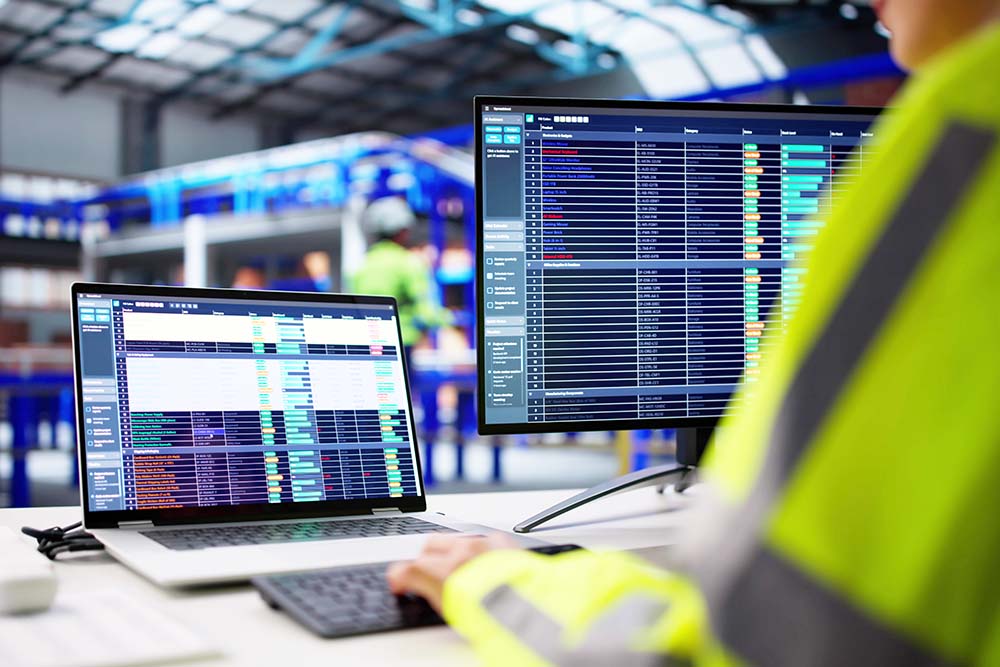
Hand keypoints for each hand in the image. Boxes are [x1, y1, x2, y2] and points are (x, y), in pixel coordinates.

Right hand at [386, 533, 519, 611]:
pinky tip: (482, 564)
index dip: (399, 578)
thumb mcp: (451, 614)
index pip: (407, 568)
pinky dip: (478, 549)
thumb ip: (432, 594)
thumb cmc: (494, 617)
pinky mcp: (501, 542)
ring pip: (455, 539)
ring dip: (451, 552)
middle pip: (429, 545)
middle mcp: (461, 553)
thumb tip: (421, 589)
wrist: (528, 608)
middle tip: (428, 575)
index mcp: (443, 574)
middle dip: (425, 559)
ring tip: (458, 571)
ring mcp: (482, 544)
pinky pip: (482, 538)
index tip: (399, 583)